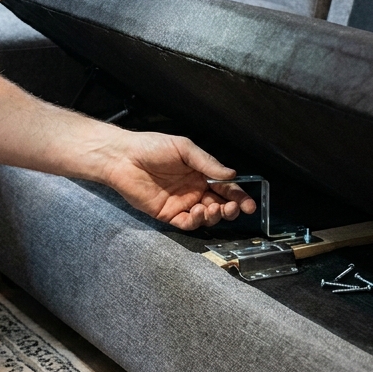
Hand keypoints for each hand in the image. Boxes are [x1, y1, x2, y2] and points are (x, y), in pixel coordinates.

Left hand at [101, 132, 257, 230]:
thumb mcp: (184, 149)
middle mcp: (194, 190)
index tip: (249, 204)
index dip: (238, 196)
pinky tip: (197, 212)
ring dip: (214, 216)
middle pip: (219, 205)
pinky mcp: (167, 214)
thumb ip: (208, 163)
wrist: (123, 158)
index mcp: (200, 173)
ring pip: (205, 217)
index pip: (225, 188)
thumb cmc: (151, 147)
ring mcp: (181, 203)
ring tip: (212, 209)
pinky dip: (195, 222)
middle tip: (234, 209)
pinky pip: (186, 223)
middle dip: (230, 209)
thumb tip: (231, 174)